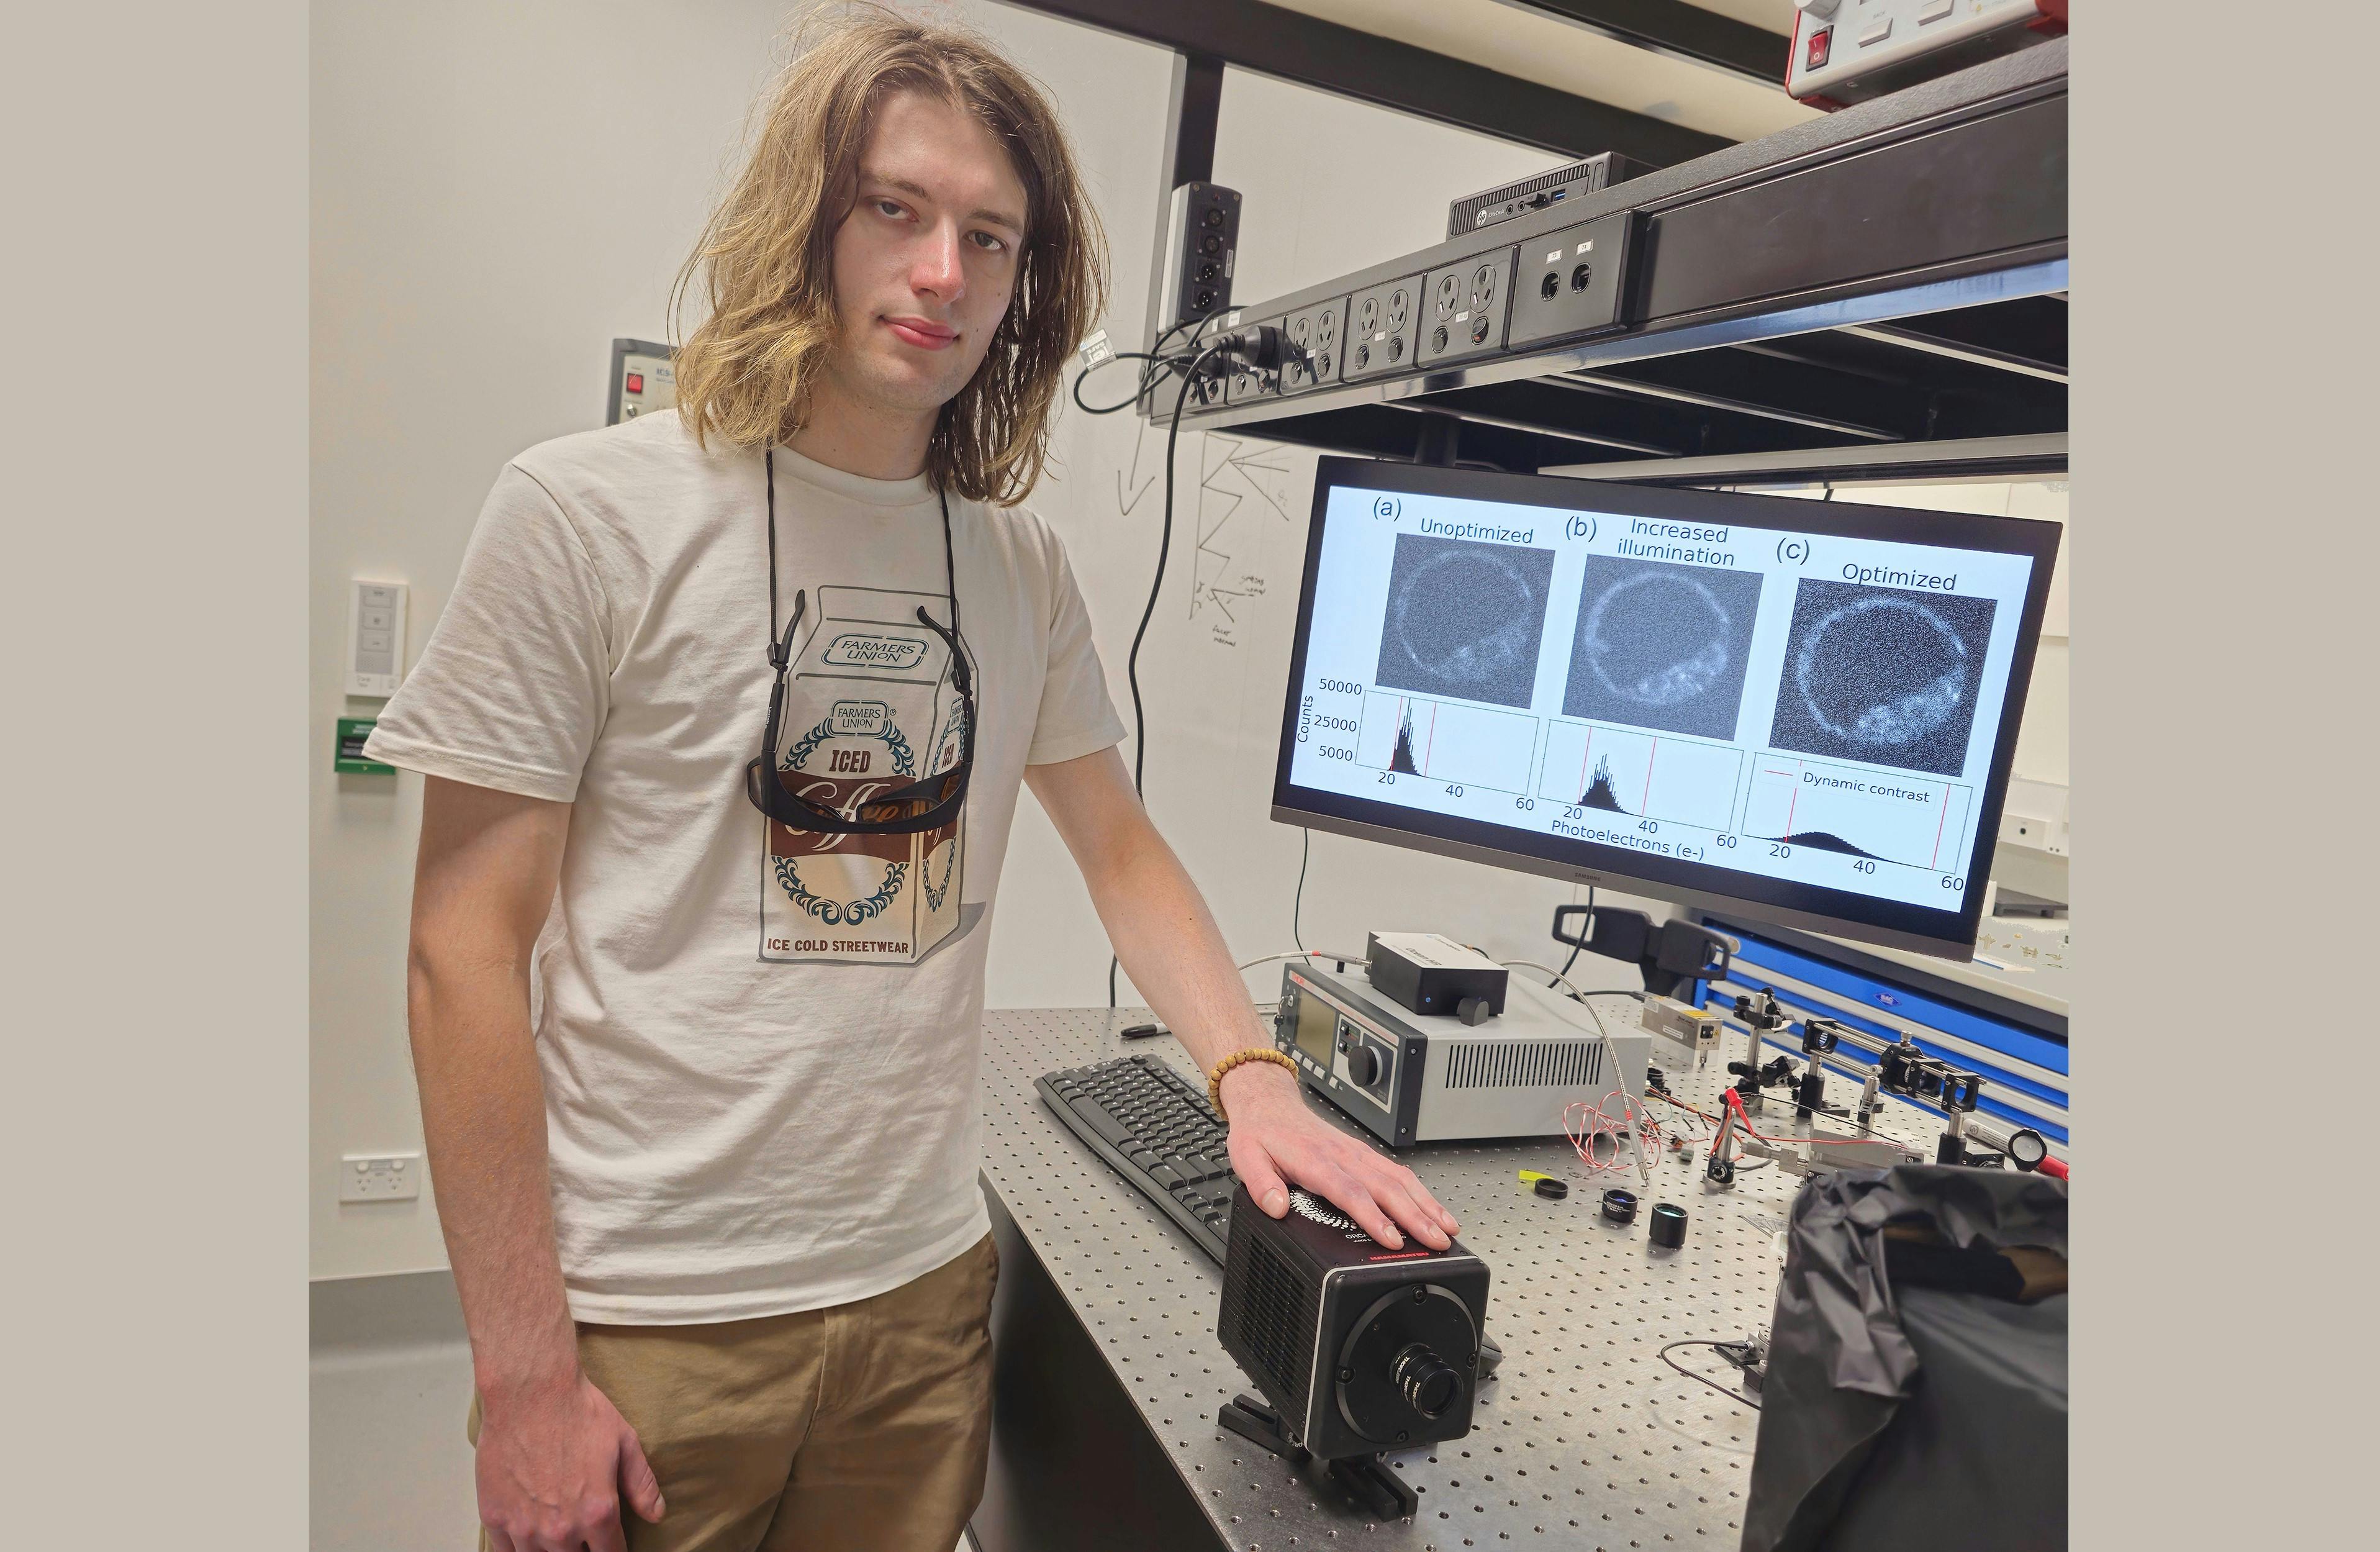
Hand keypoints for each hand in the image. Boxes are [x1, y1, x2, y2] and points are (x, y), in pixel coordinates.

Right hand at [475, 1372, 664, 1551]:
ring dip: (552, 1551)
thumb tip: (657, 1515)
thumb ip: (642, 1485)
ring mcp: (524, 1527)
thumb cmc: (577, 1411)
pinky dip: (519, 1549)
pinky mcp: (494, 1518)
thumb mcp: (625, 1442)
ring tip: (557, 1534)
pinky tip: (528, 1537)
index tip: (612, 1545)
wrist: (529, 1391)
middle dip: (583, 1551)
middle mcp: (561, 1529)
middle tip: (584, 1536)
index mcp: (598, 1513)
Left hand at [1220, 1062, 1458, 1250]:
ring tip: (1447, 1229)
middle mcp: (1342, 1155)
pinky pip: (1397, 1171)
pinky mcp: (1363, 1153)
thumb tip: (1275, 1207)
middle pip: (1386, 1187)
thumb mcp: (1246, 1157)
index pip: (1350, 1191)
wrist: (1269, 1103)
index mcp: (1315, 1160)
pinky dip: (1420, 1191)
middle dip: (1415, 1216)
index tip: (1391, 1238)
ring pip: (1399, 1178)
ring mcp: (1357, 1153)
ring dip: (1425, 1204)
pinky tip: (1433, 1209)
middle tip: (1437, 1241)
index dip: (1373, 1216)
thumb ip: (1260, 1184)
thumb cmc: (1261, 1133)